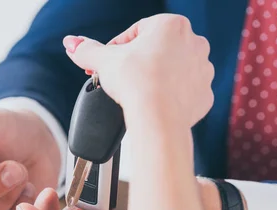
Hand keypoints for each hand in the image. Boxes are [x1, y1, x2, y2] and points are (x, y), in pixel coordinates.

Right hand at [65, 14, 214, 209]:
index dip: (118, 48)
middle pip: (157, 49)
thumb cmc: (136, 83)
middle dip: (138, 62)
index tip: (109, 64)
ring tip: (138, 91)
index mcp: (171, 25)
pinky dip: (169, 97)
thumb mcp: (103, 62)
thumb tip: (71, 44)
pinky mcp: (205, 94)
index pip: (137, 32)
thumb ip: (86, 50)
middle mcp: (194, 42)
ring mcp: (203, 68)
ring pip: (172, 69)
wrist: (158, 118)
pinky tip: (155, 103)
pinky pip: (184, 92)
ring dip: (155, 77)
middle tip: (121, 77)